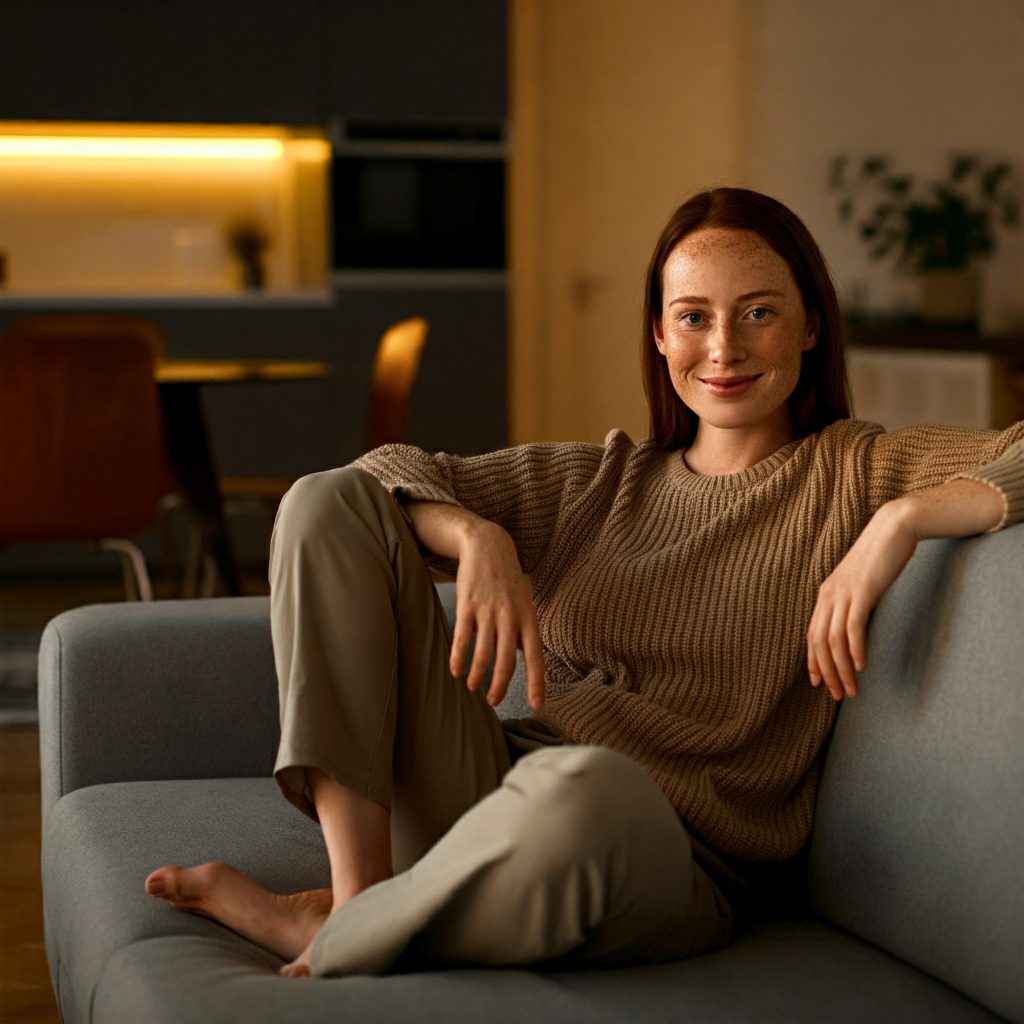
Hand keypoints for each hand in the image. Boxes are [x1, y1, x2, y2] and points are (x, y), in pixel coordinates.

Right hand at [450, 518, 545, 711]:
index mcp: (529, 618)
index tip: (537, 705)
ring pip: (483, 653)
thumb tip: (519, 655)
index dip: (537, 683)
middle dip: (499, 687)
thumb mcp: (524, 603)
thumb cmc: (507, 579)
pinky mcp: (467, 604)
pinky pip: (462, 638)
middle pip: (506, 661)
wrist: (488, 545)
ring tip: (473, 687)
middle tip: (493, 701)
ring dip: (477, 675)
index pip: (535, 657)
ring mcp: (488, 610)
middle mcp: (510, 616)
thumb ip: (521, 630)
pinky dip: (458, 658)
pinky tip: (455, 671)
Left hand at [807, 501, 917, 700]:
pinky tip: (861, 666)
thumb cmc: (880, 558)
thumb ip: (853, 603)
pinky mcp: (862, 591)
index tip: (818, 683)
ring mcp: (844, 592)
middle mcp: (829, 594)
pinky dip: (855, 649)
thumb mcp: (861, 584)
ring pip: (834, 639)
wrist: (893, 528)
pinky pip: (853, 626)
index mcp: (825, 594)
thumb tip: (854, 627)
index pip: (812, 634)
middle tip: (838, 695)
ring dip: (842, 668)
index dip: (813, 661)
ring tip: (852, 690)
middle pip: (819, 642)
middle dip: (827, 672)